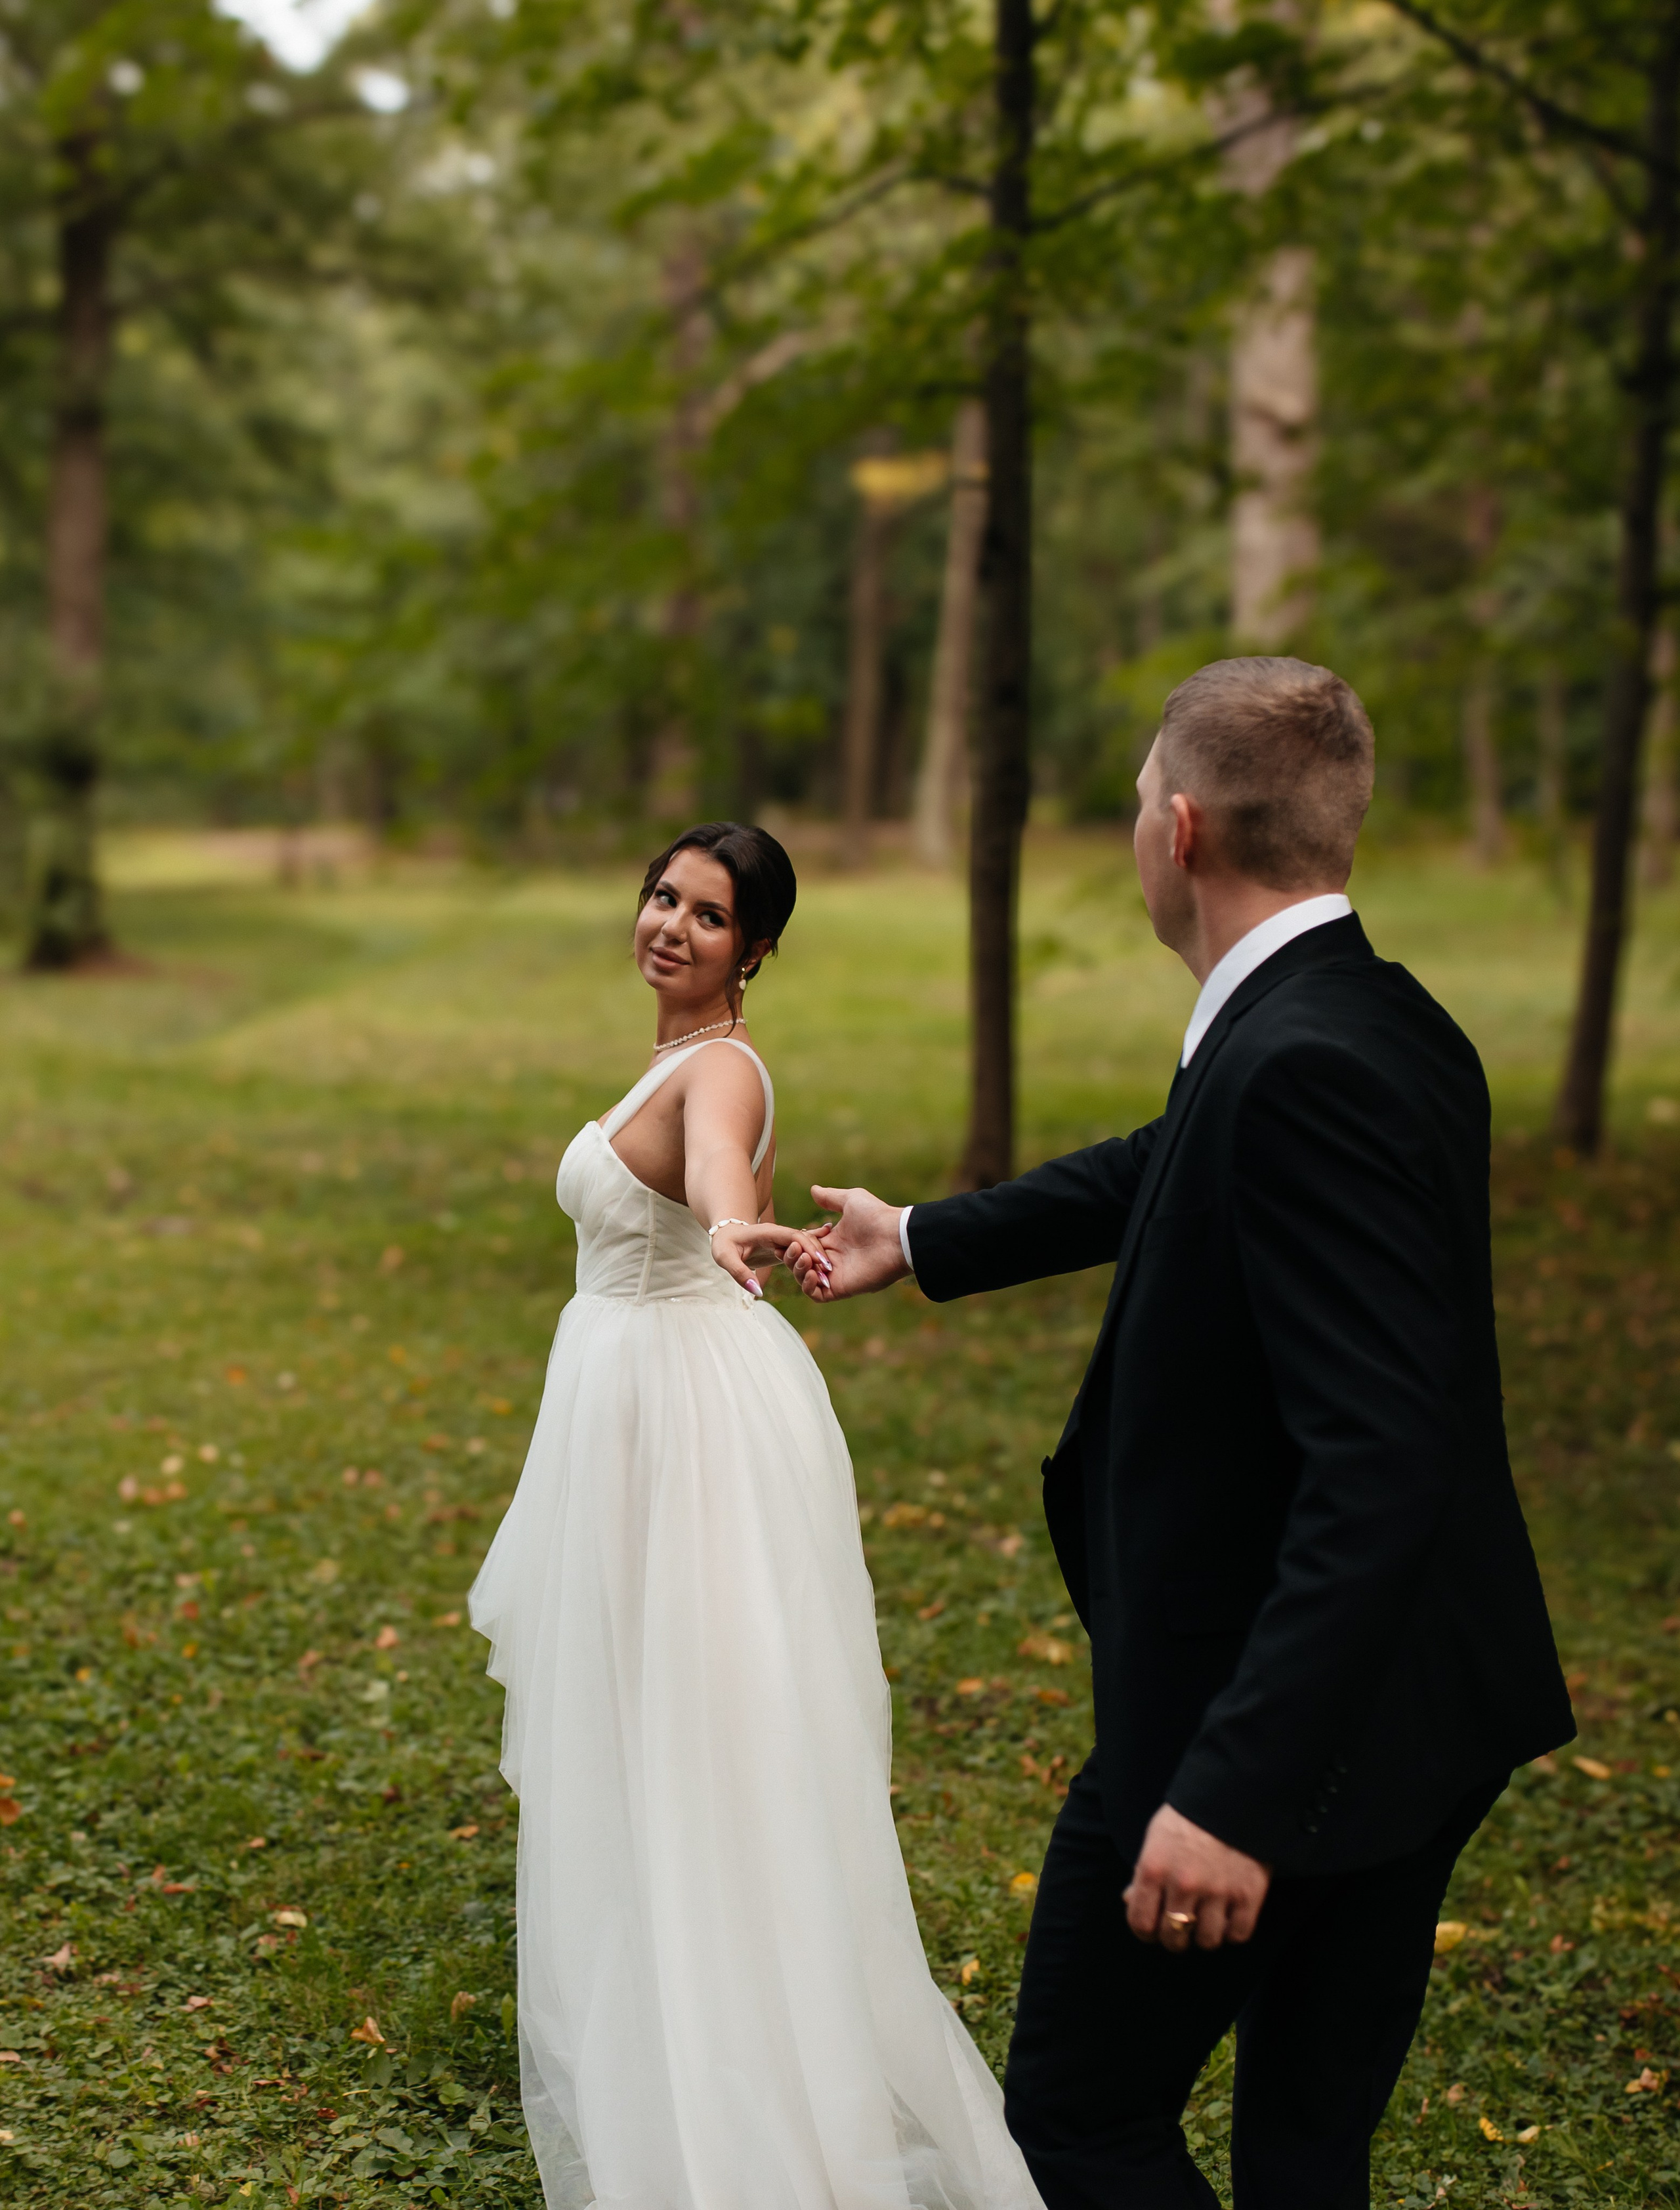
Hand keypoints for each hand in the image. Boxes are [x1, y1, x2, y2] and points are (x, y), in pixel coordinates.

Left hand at [708, 1219, 832, 1297]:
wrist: (726, 1234)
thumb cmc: (724, 1245)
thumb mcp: (725, 1258)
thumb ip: (740, 1273)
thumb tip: (758, 1292)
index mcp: (768, 1232)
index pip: (793, 1236)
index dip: (808, 1248)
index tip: (820, 1264)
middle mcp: (779, 1234)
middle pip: (804, 1240)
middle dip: (818, 1255)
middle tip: (829, 1274)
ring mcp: (783, 1240)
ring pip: (806, 1247)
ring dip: (817, 1259)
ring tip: (828, 1276)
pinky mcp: (784, 1248)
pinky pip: (802, 1252)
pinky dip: (813, 1259)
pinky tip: (827, 1265)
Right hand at [789, 1186, 910, 1301]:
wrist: (896, 1237)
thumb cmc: (877, 1216)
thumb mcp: (851, 1200)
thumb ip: (830, 1197)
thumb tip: (813, 1190)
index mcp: (833, 1240)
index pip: (804, 1245)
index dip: (793, 1242)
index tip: (787, 1238)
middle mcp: (832, 1259)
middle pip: (799, 1262)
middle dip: (791, 1256)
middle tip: (796, 1248)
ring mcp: (836, 1275)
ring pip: (804, 1279)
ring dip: (797, 1269)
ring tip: (805, 1257)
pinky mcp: (842, 1288)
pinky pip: (816, 1295)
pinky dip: (807, 1285)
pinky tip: (810, 1272)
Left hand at [1123, 1804, 1270, 1951]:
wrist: (1234, 1795)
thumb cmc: (1189, 1817)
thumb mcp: (1156, 1837)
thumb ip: (1142, 1872)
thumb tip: (1130, 1901)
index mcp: (1154, 1868)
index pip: (1140, 1923)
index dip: (1144, 1932)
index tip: (1152, 1928)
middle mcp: (1184, 1884)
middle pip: (1173, 1939)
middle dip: (1174, 1937)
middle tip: (1180, 1926)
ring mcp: (1218, 1892)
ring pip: (1207, 1942)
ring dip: (1205, 1935)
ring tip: (1206, 1920)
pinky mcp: (1248, 1895)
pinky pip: (1238, 1935)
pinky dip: (1233, 1931)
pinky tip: (1228, 1916)